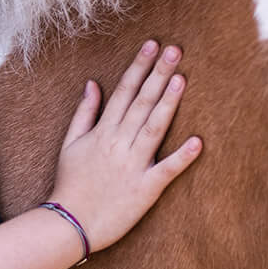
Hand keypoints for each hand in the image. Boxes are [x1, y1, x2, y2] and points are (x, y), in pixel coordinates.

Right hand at [46, 40, 202, 250]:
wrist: (69, 223)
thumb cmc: (70, 183)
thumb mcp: (70, 143)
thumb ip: (85, 112)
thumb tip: (93, 83)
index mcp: (103, 132)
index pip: (124, 91)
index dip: (139, 67)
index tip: (153, 45)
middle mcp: (119, 144)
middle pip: (142, 102)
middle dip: (158, 74)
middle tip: (175, 50)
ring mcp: (133, 165)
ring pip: (154, 128)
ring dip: (168, 103)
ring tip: (182, 79)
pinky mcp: (145, 189)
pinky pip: (166, 170)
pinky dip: (182, 157)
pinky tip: (198, 142)